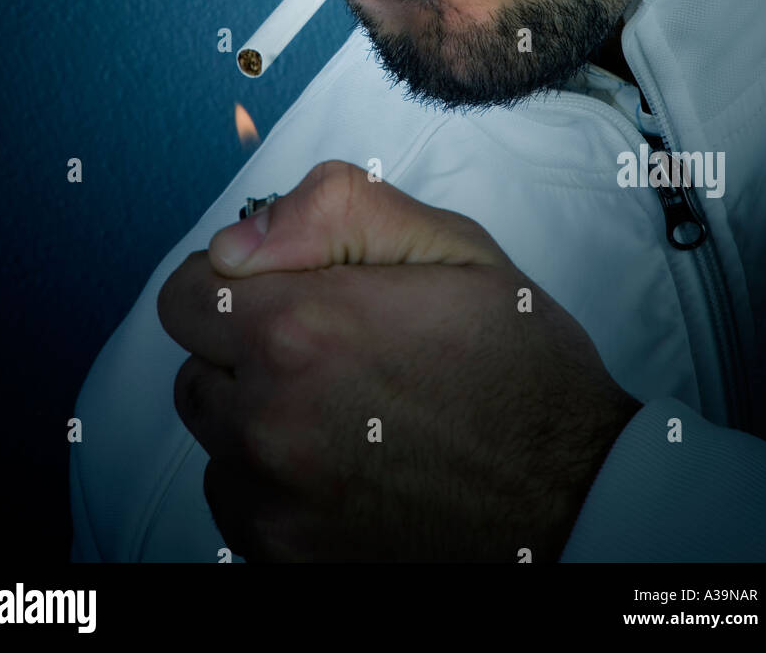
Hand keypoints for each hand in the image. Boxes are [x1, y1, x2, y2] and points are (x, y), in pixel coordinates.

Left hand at [157, 160, 640, 561]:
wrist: (577, 495)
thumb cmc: (519, 366)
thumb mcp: (451, 246)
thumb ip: (334, 212)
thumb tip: (237, 241)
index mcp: (302, 330)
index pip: (187, 294)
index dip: (239, 282)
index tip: (291, 291)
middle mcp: (271, 420)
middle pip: (196, 364)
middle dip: (248, 346)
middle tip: (333, 349)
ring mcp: (274, 498)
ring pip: (214, 433)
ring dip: (258, 413)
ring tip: (346, 408)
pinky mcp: (285, 554)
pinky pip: (236, 497)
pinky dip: (273, 478)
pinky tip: (346, 462)